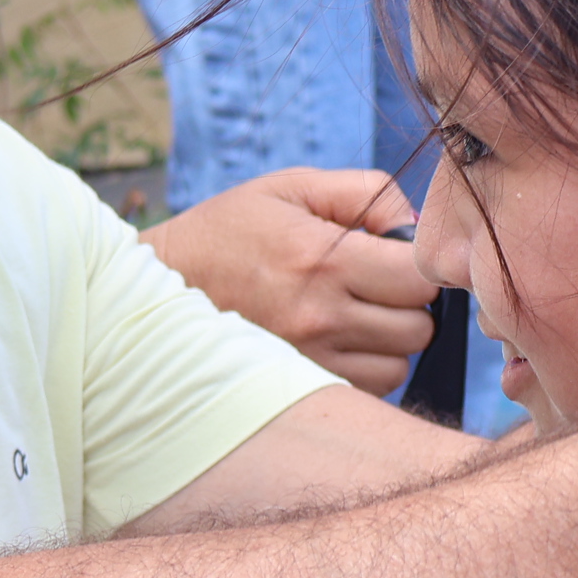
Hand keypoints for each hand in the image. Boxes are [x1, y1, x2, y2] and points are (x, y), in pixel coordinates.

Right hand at [143, 169, 439, 394]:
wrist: (160, 291)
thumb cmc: (229, 232)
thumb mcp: (290, 188)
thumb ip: (363, 192)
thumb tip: (413, 223)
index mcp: (323, 259)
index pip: (417, 279)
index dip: (416, 265)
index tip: (392, 257)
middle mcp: (319, 315)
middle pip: (417, 328)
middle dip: (407, 305)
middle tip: (376, 286)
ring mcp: (310, 358)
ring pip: (398, 365)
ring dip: (389, 342)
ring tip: (355, 316)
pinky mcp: (299, 386)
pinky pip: (367, 390)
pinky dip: (366, 369)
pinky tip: (339, 343)